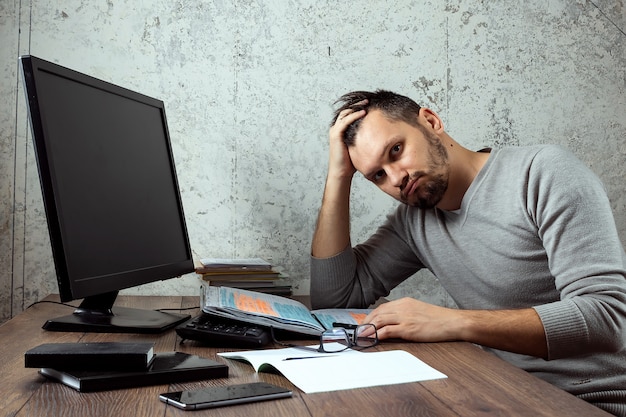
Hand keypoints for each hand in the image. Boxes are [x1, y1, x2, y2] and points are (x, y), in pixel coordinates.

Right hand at [327, 101, 366, 178]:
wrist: (342, 172)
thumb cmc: (351, 162)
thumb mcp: (360, 146)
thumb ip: (365, 138)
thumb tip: (379, 134)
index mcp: (340, 130)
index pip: (348, 114)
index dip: (357, 108)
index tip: (369, 104)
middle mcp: (336, 128)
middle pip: (346, 110)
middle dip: (357, 104)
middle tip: (368, 100)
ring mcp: (335, 131)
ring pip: (345, 113)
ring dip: (356, 107)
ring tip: (366, 103)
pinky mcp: (336, 134)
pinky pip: (345, 121)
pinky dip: (354, 115)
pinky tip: (363, 112)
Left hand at [362, 297, 547, 357]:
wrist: (453, 322)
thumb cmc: (439, 320)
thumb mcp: (419, 312)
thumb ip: (405, 316)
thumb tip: (393, 324)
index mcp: (405, 302)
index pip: (382, 307)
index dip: (370, 316)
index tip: (363, 323)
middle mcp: (403, 307)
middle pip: (377, 313)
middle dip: (365, 322)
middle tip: (358, 332)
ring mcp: (405, 318)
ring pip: (380, 321)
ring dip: (368, 329)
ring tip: (360, 336)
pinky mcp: (409, 329)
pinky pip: (388, 330)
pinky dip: (377, 335)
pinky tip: (372, 339)